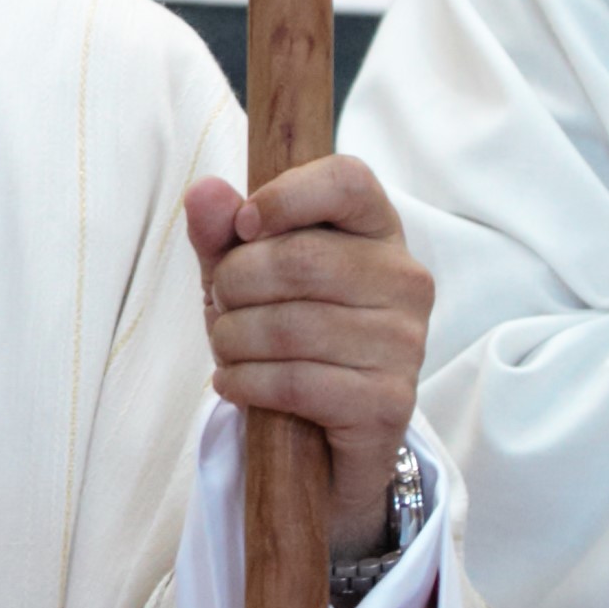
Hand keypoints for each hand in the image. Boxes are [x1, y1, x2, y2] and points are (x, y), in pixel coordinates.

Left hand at [184, 157, 433, 559]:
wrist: (321, 427)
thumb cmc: (283, 325)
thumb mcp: (242, 271)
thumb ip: (221, 230)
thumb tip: (204, 191)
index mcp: (377, 227)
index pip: (347, 180)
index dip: (284, 196)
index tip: (242, 227)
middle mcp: (404, 279)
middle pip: (300, 259)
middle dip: (234, 283)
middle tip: (222, 304)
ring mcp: (405, 343)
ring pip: (291, 326)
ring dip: (233, 338)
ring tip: (227, 345)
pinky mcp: (388, 402)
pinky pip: (296, 383)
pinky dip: (246, 382)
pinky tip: (234, 382)